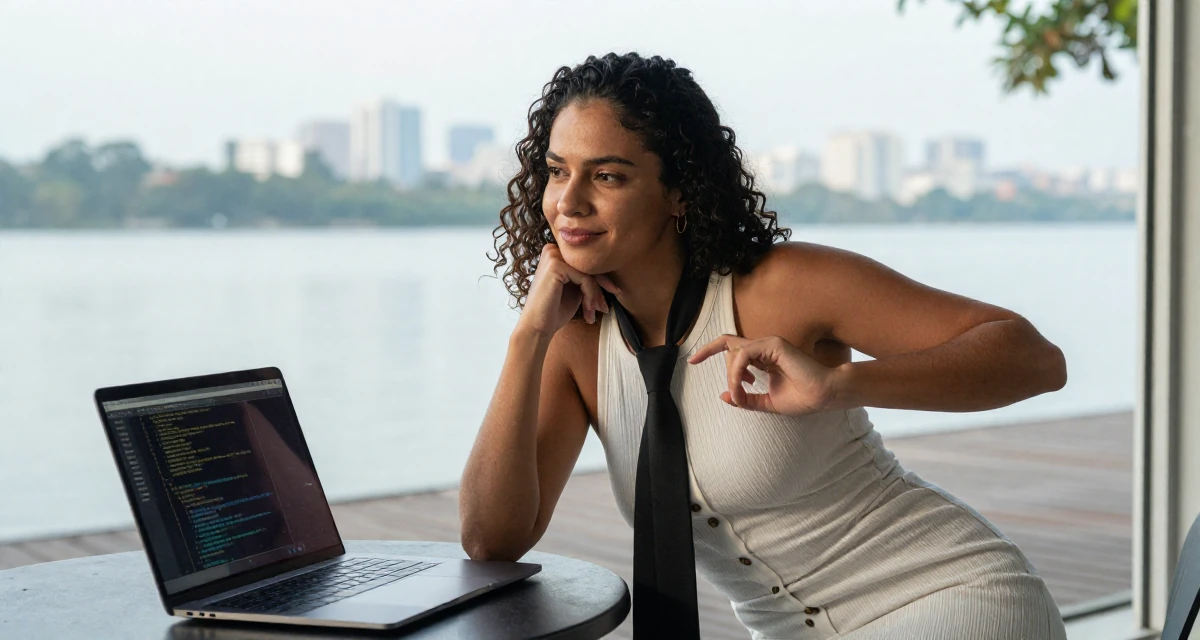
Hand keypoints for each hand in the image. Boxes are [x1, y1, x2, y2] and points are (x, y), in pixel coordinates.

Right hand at [515, 243, 621, 338]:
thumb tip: (611, 274)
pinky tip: (587, 311)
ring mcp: (552, 256)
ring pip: (589, 273)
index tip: (612, 295)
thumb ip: (586, 277)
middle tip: (605, 308)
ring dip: (595, 295)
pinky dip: (590, 296)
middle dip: (600, 288)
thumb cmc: (555, 311)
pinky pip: (585, 279)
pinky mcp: (555, 265)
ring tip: (594, 313)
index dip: (601, 280)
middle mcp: (552, 250)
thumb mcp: (575, 289)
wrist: (537, 327)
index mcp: (555, 253)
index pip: (586, 263)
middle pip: (589, 266)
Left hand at [687, 334, 842, 414]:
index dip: (710, 350)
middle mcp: (765, 348)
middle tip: (719, 379)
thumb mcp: (767, 402)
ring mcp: (769, 344)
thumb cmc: (802, 398)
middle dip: (720, 364)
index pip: (732, 348)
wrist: (824, 396)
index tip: (693, 361)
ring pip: (734, 353)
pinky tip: (745, 386)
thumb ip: (746, 398)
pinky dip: (738, 372)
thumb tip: (724, 395)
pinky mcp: (774, 345)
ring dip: (732, 377)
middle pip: (729, 348)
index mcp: (763, 358)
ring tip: (744, 394)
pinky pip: (744, 355)